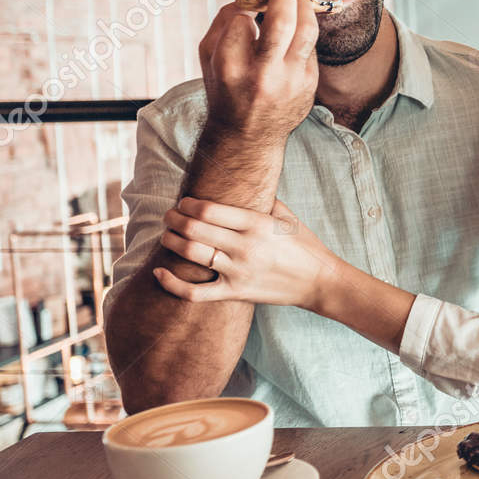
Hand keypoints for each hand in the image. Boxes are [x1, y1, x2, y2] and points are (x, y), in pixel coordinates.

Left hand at [154, 197, 336, 311]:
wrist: (320, 282)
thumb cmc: (305, 246)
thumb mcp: (288, 218)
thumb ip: (266, 201)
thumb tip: (246, 185)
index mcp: (257, 224)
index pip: (208, 210)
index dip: (188, 204)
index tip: (183, 203)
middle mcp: (245, 247)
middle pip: (194, 229)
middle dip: (174, 219)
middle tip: (169, 216)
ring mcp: (238, 271)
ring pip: (191, 253)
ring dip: (170, 241)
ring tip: (167, 235)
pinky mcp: (235, 293)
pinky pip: (196, 293)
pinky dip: (172, 284)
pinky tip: (159, 272)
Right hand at [201, 0, 317, 142]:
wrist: (247, 136)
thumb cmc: (225, 89)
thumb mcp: (208, 57)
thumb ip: (223, 22)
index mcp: (230, 66)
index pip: (243, 19)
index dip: (246, 9)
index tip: (248, 10)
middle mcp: (262, 74)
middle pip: (283, 20)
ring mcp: (291, 80)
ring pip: (308, 30)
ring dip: (304, 6)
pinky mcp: (310, 84)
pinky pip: (311, 47)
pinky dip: (303, 34)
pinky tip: (294, 34)